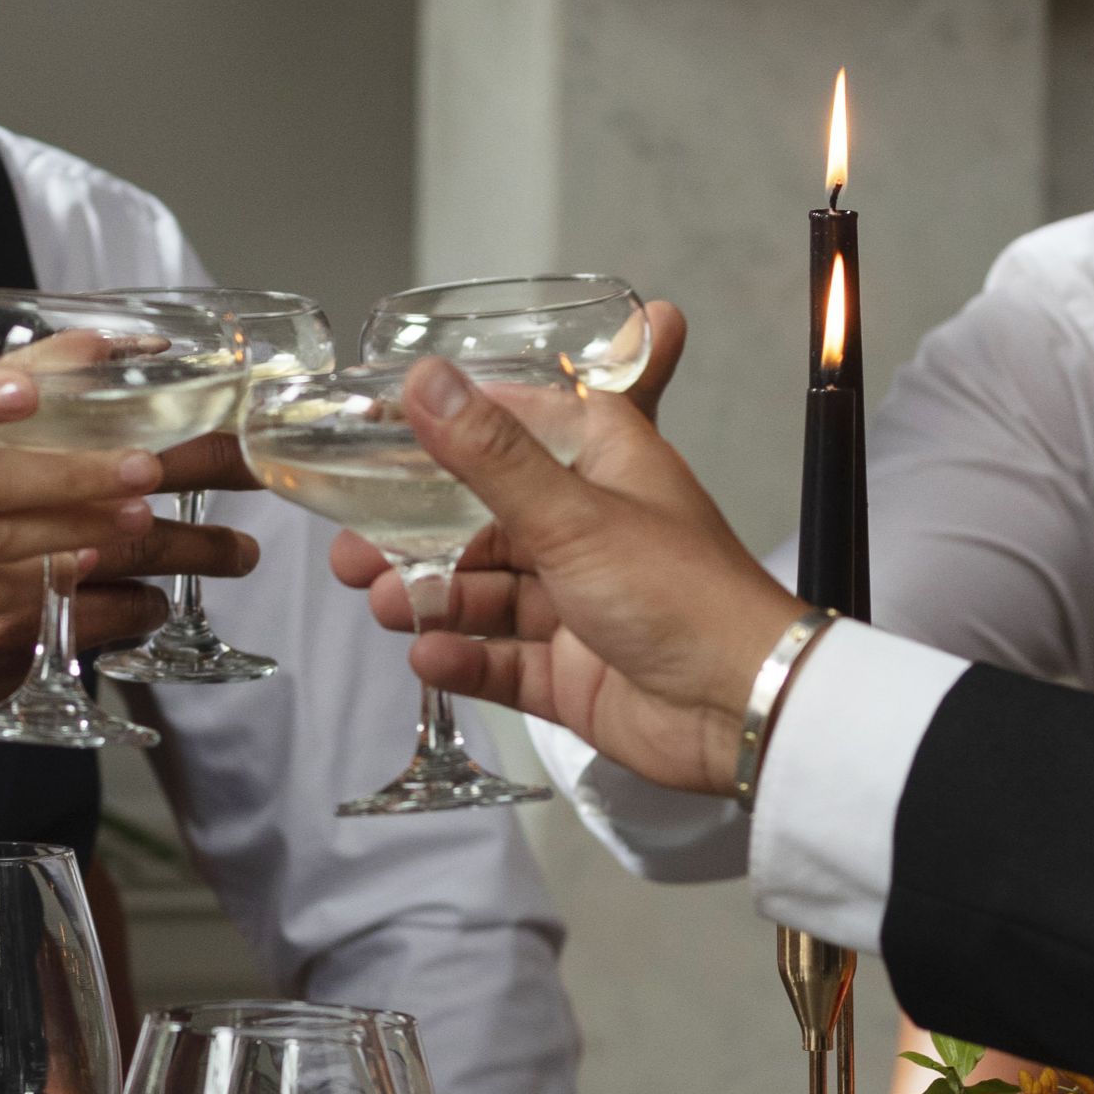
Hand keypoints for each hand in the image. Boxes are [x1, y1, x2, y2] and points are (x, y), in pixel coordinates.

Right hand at [369, 349, 801, 799]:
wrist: (743, 710)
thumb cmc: (681, 594)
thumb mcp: (573, 514)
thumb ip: (489, 455)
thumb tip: (426, 382)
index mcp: (606, 465)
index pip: (519, 423)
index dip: (452, 422)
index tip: (378, 430)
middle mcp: (589, 528)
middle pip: (484, 519)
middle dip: (416, 535)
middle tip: (351, 549)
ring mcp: (578, 604)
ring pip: (484, 592)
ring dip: (431, 597)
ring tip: (384, 603)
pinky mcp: (570, 672)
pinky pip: (501, 659)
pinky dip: (463, 657)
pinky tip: (428, 655)